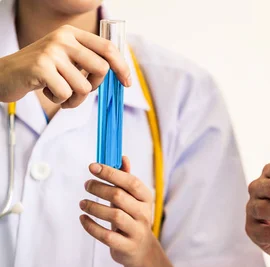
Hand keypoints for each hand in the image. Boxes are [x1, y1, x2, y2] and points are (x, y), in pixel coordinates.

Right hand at [0, 25, 130, 107]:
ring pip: (84, 86)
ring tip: (59, 93)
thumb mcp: (65, 59)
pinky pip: (66, 94)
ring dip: (75, 98)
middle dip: (95, 86)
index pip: (107, 48)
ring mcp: (51, 51)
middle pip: (102, 68)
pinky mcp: (41, 68)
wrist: (4, 74)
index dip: (122, 66)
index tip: (127, 83)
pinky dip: (59, 100)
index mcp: (72, 33)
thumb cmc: (41, 71)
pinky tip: (46, 91)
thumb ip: (88, 61)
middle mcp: (62, 38)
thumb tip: (120, 74)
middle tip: (80, 90)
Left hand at [80, 156, 157, 266]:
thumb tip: (122, 157)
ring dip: (94, 207)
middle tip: (86, 185)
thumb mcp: (132, 199)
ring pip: (114, 216)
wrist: (141, 250)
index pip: (131, 182)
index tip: (93, 166)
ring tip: (82, 203)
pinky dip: (91, 226)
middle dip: (99, 188)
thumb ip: (126, 179)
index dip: (111, 172)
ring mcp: (136, 231)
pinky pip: (106, 235)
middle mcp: (144, 214)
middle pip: (119, 196)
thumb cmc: (132, 219)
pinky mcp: (126, 246)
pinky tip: (83, 218)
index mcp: (146, 198)